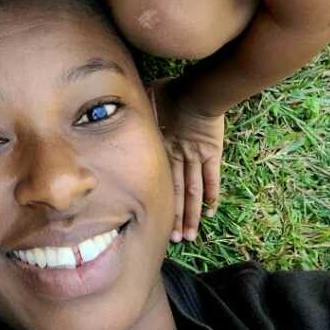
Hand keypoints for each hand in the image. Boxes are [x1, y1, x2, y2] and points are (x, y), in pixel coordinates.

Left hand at [150, 78, 223, 243]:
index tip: (154, 220)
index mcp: (161, 148)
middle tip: (174, 240)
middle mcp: (177, 158)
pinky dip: (212, 195)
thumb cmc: (170, 92)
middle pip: (176, 193)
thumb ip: (137, 109)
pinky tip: (210, 212)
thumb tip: (117, 106)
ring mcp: (196, 157)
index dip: (158, 202)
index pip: (159, 182)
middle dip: (175, 217)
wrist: (197, 89)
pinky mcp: (212, 153)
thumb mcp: (147, 100)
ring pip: (194, 191)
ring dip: (192, 214)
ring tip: (190, 236)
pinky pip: (212, 177)